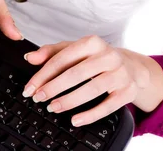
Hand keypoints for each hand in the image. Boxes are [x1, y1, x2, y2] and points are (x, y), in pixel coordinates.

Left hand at [21, 35, 149, 125]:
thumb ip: (51, 52)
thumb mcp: (75, 50)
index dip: (44, 74)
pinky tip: (75, 119)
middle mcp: (108, 55)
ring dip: (69, 101)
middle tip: (39, 98)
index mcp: (93, 42)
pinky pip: (107, 106)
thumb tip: (30, 58)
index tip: (31, 87)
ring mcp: (120, 73)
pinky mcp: (127, 90)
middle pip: (76, 73)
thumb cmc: (98, 58)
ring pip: (92, 89)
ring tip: (53, 107)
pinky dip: (90, 114)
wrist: (132, 67)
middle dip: (54, 88)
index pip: (63, 58)